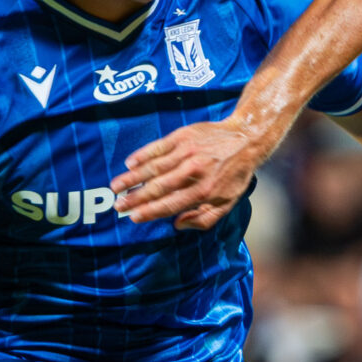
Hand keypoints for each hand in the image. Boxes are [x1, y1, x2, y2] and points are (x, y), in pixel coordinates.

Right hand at [115, 120, 259, 232]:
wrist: (245, 139)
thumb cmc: (235, 175)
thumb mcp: (228, 202)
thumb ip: (204, 219)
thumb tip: (177, 225)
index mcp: (205, 190)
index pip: (170, 204)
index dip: (150, 212)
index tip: (133, 217)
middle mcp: (194, 171)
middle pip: (158, 187)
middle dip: (135, 198)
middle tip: (118, 206)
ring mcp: (187, 152)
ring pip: (153, 167)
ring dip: (132, 178)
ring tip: (116, 187)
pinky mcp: (182, 136)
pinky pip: (157, 147)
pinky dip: (142, 155)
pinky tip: (129, 164)